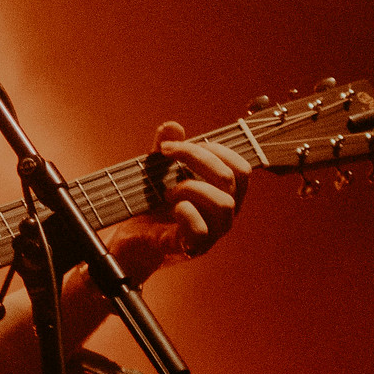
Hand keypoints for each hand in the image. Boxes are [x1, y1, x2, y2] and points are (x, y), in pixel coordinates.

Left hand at [108, 121, 250, 277]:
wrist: (132, 237)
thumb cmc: (153, 204)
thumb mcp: (158, 170)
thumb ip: (167, 148)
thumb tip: (172, 126)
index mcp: (224, 194)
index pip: (241, 168)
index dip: (214, 149)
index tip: (176, 145)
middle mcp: (224, 214)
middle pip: (231, 178)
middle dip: (197, 157)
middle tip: (167, 155)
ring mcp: (211, 234)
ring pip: (223, 204)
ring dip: (191, 187)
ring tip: (168, 191)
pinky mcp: (190, 247)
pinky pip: (200, 230)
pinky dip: (186, 212)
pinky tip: (173, 207)